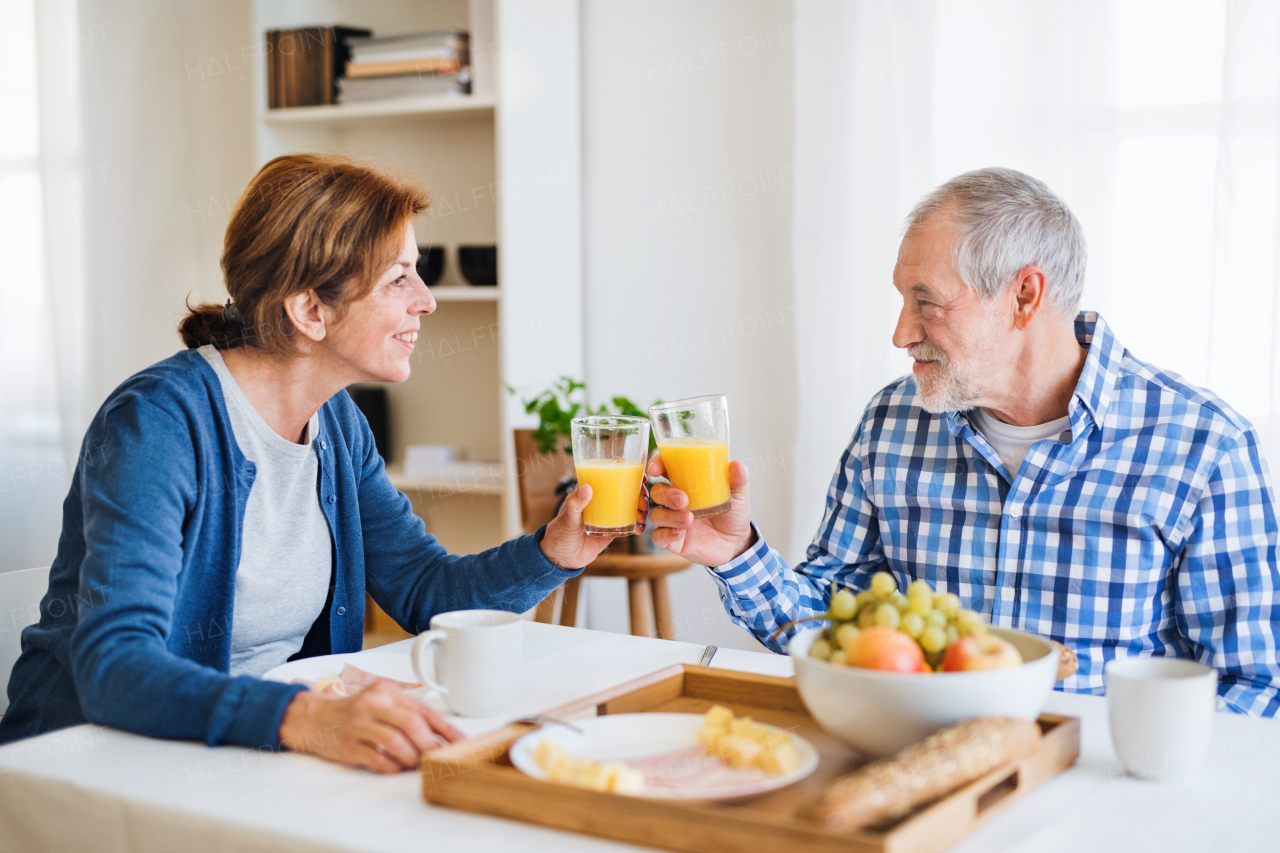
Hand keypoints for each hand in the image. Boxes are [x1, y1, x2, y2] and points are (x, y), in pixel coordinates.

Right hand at [278, 679, 463, 773]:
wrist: (314, 718)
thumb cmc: (355, 712)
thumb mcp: (381, 702)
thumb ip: (407, 713)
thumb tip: (440, 735)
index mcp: (386, 691)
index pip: (423, 709)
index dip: (445, 728)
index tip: (461, 742)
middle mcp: (373, 704)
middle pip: (410, 723)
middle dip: (430, 744)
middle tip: (440, 757)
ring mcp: (358, 725)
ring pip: (394, 742)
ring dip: (411, 757)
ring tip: (417, 764)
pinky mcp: (347, 745)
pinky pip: (376, 759)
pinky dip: (391, 767)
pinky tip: (396, 768)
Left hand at [540, 483, 647, 568]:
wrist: (561, 558)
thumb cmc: (559, 533)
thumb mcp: (567, 518)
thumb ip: (575, 503)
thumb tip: (587, 487)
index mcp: (591, 490)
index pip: (610, 473)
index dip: (627, 469)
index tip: (640, 474)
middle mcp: (602, 500)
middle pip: (627, 489)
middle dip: (639, 492)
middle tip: (642, 502)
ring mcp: (610, 514)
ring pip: (632, 505)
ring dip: (642, 507)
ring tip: (641, 515)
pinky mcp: (614, 530)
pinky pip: (631, 523)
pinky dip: (639, 524)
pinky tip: (640, 529)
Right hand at [647, 457, 754, 566]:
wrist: (737, 542)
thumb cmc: (733, 514)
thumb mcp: (739, 495)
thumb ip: (738, 480)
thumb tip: (737, 466)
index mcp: (687, 484)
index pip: (665, 469)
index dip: (657, 465)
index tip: (656, 469)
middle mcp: (676, 502)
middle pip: (657, 492)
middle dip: (666, 494)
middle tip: (684, 499)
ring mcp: (673, 521)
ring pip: (657, 515)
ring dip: (670, 516)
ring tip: (689, 519)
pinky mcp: (674, 541)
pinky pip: (658, 537)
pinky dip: (666, 534)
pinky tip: (679, 533)